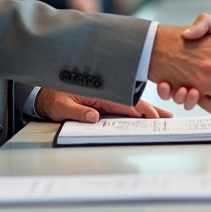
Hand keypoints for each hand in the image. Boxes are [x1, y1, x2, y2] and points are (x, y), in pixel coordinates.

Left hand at [35, 89, 171, 122]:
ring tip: (163, 117)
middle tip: (168, 117)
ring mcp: (104, 101)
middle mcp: (104, 96)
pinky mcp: (101, 106)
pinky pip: (121, 111)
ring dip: (146, 112)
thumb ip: (77, 111)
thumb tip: (93, 117)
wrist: (42, 97)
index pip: (124, 103)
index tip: (152, 115)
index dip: (139, 109)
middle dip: (151, 110)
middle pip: (132, 104)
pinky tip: (145, 119)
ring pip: (129, 108)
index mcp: (98, 93)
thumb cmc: (51, 99)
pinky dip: (135, 114)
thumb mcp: (61, 105)